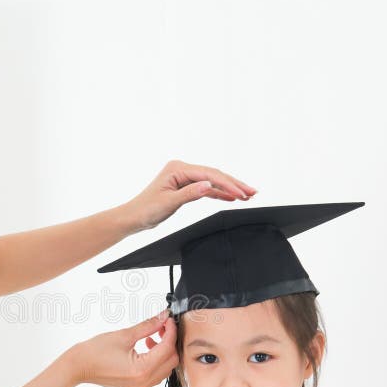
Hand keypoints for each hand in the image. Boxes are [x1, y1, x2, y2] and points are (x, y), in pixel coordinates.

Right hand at [68, 310, 177, 386]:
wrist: (78, 366)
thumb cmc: (95, 351)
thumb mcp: (124, 334)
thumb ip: (148, 325)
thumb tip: (163, 317)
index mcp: (142, 369)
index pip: (167, 348)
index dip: (170, 331)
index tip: (168, 320)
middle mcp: (143, 382)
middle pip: (171, 361)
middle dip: (169, 342)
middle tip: (161, 327)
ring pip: (164, 369)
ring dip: (163, 353)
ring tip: (150, 339)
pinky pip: (154, 375)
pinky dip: (155, 362)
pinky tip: (144, 350)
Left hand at [124, 160, 257, 231]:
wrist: (134, 217)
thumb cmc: (146, 209)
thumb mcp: (169, 202)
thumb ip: (190, 194)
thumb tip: (209, 186)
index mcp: (177, 168)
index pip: (208, 174)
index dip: (227, 183)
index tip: (241, 192)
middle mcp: (182, 169)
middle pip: (214, 175)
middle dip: (234, 184)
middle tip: (252, 191)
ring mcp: (184, 178)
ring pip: (212, 182)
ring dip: (229, 188)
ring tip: (248, 195)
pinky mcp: (185, 187)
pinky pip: (206, 189)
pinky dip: (219, 193)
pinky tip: (232, 197)